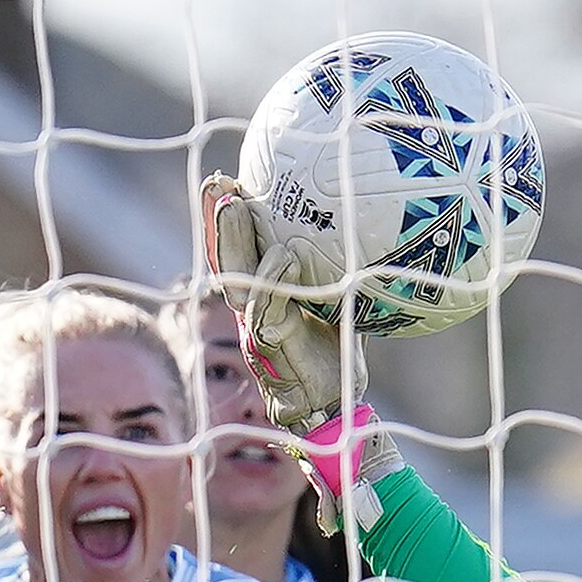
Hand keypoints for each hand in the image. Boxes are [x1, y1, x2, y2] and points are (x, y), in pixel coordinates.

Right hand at [201, 173, 350, 425]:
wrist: (337, 400)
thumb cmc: (336, 351)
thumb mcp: (337, 302)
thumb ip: (337, 270)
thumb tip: (363, 227)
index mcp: (264, 294)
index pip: (240, 251)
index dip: (229, 219)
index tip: (228, 181)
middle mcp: (252, 308)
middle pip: (228, 259)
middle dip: (218, 220)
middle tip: (219, 182)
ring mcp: (255, 328)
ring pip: (239, 280)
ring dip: (235, 241)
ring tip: (235, 204)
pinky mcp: (269, 347)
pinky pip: (266, 310)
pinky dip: (276, 282)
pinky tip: (287, 255)